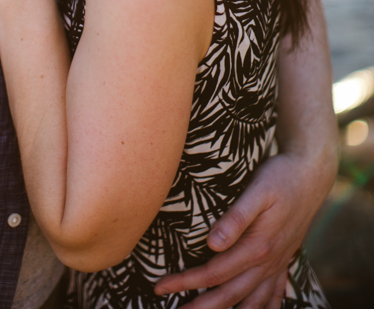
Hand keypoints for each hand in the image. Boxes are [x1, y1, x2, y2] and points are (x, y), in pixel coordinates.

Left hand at [155, 149, 332, 308]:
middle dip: (200, 307)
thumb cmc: (279, 177)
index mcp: (258, 247)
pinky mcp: (283, 260)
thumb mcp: (258, 190)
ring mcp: (277, 264)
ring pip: (251, 301)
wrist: (311, 174)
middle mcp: (268, 262)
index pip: (214, 272)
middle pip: (229, 294)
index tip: (160, 285)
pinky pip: (273, 295)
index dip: (186, 281)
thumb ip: (236, 218)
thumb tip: (212, 243)